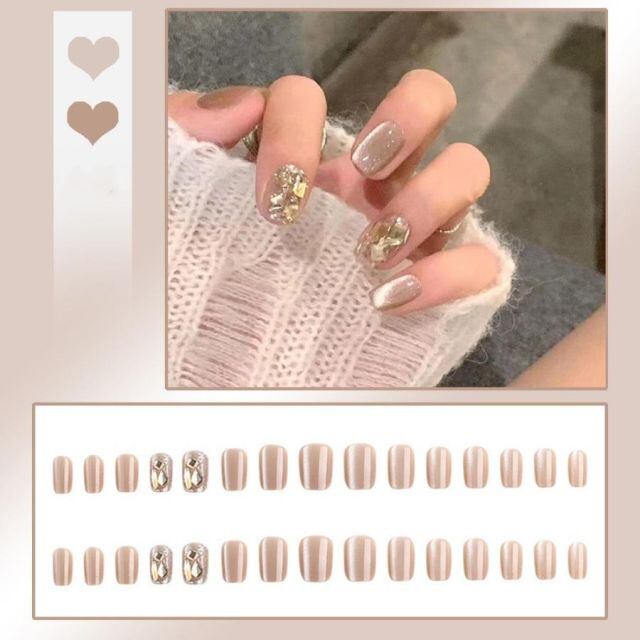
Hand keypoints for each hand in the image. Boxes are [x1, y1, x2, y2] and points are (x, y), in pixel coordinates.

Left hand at [168, 70, 498, 314]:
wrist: (236, 365)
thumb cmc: (211, 280)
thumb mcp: (182, 206)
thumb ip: (188, 141)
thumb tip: (240, 109)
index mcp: (307, 156)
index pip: (311, 98)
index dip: (296, 129)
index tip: (275, 197)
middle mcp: (370, 182)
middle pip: (431, 100)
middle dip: (406, 121)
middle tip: (363, 172)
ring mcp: (413, 226)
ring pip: (468, 169)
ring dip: (430, 198)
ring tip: (376, 249)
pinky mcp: (440, 282)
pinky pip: (480, 261)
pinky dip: (451, 273)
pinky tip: (395, 299)